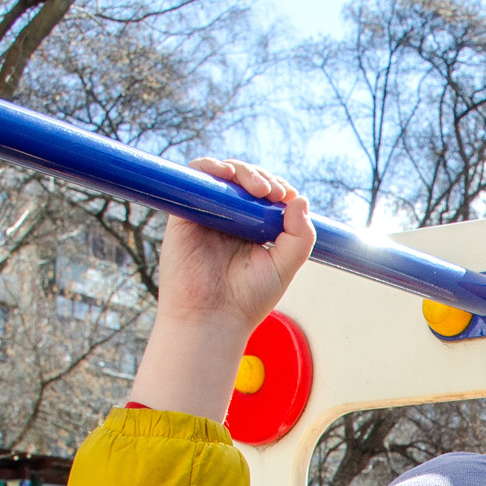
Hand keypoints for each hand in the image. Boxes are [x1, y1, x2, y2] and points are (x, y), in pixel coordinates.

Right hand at [128, 157, 314, 421]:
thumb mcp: (284, 267)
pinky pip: (194, 177)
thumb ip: (300, 237)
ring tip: (258, 189)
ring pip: (223, 175)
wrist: (212, 318)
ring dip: (242, 171)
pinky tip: (226, 174)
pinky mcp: (185, 213)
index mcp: (254, 230)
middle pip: (246, 181)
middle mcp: (230, 219)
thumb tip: (300, 199)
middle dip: (263, 179)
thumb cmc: (247, 299)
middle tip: (273, 194)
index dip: (278, 188)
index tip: (287, 198)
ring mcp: (207, 214)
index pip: (267, 195)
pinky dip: (209, 167)